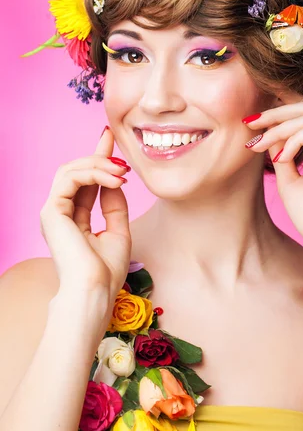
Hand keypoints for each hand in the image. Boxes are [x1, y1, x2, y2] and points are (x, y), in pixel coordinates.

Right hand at [40, 127, 131, 310]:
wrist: (93, 292)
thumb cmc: (105, 271)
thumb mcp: (118, 231)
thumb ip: (115, 205)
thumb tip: (116, 180)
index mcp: (75, 219)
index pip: (86, 182)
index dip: (98, 159)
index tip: (110, 138)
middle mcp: (61, 213)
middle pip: (77, 171)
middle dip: (99, 155)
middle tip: (119, 146)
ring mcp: (53, 211)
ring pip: (71, 171)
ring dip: (99, 165)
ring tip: (123, 171)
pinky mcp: (51, 211)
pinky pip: (69, 179)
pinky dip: (93, 173)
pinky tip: (114, 179)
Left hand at [243, 89, 302, 253]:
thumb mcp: (288, 179)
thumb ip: (280, 153)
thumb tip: (266, 131)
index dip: (278, 108)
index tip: (250, 118)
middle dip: (274, 113)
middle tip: (249, 122)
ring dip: (278, 128)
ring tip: (258, 144)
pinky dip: (294, 140)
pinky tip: (280, 157)